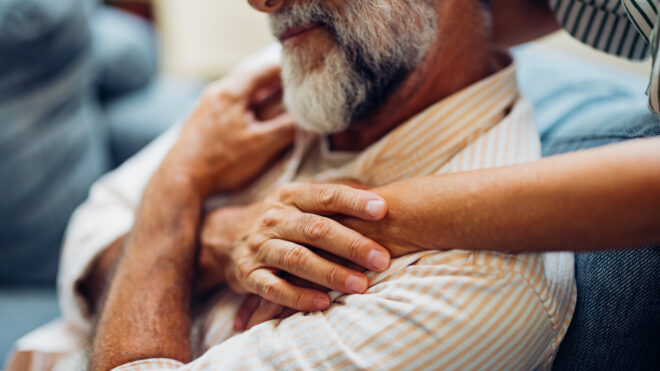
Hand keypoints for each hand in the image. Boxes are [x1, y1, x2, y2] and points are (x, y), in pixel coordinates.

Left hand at [164, 64, 295, 196]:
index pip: (265, 70)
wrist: (180, 181)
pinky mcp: (202, 122)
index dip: (288, 70)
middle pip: (251, 80)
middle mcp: (216, 93)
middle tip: (296, 89)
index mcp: (231, 91)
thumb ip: (287, 127)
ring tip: (279, 104)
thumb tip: (307, 117)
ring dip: (260, 97)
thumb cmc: (221, 162)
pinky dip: (247, 108)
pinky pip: (230, 106)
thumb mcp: (262, 145)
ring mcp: (206, 106)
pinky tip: (254, 121)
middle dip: (275, 84)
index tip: (304, 73)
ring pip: (240, 94)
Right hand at [199, 182, 390, 312]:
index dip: (354, 201)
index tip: (382, 209)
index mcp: (291, 196)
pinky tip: (323, 302)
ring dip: (330, 272)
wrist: (225, 237)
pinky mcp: (248, 275)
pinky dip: (298, 296)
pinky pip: (274, 287)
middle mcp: (275, 219)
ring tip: (360, 285)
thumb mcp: (299, 200)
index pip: (325, 195)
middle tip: (381, 259)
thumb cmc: (280, 219)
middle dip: (351, 244)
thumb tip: (382, 196)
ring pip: (297, 259)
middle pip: (315, 229)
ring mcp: (260, 247)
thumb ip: (334, 198)